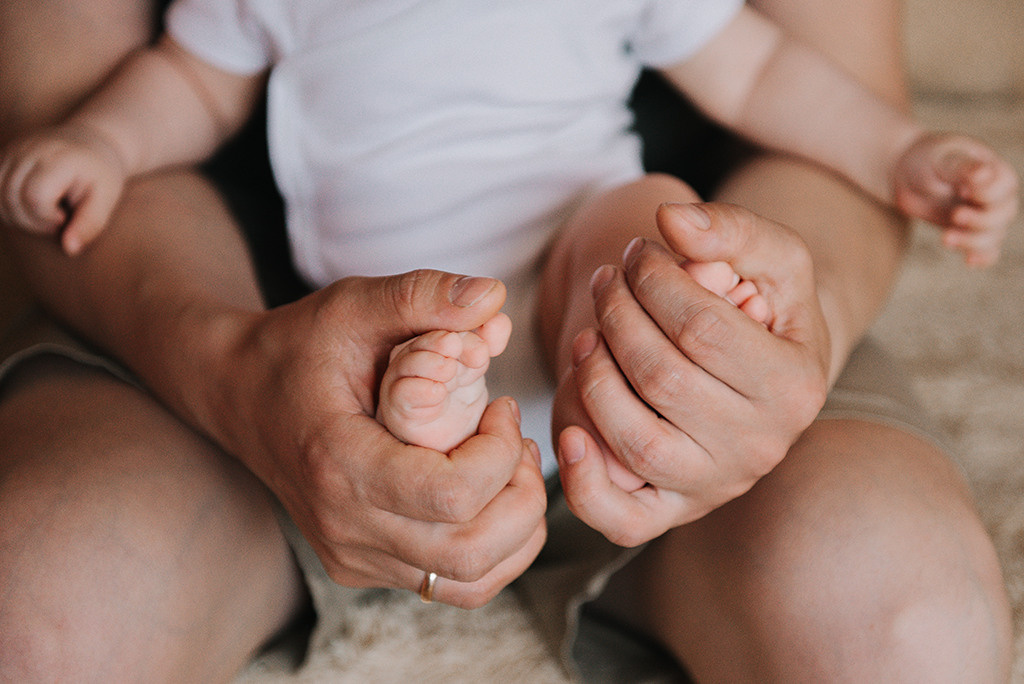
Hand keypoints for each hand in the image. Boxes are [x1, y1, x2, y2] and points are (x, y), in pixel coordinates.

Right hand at [0, 124, 126, 254]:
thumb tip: (70, 249)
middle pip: (10, 198)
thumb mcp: (106, 199)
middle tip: (57, 220)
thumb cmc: (101, 175)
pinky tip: (29, 206)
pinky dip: (7, 205)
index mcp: (58, 158)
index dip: (47, 218)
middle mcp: (28, 150)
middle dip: (32, 221)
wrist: (92, 142)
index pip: (34, 197)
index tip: (65, 217)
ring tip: (44, 213)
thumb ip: (90, 224)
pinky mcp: (2, 156)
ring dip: (16, 215)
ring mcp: (11, 151)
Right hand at [213, 270, 546, 607]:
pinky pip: (451, 584)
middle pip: (471, 552)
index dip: (501, 454)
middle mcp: (344, 527)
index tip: (501, 406)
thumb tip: (494, 294)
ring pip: (471, 581)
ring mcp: (352, 556)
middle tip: (521, 441)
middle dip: (523, 497)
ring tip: (513, 466)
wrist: (238, 393)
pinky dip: (495, 548)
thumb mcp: (353, 305)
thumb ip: (422, 295)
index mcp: (339, 464)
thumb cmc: (298, 346)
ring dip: (517, 529)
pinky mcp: (363, 566)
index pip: (452, 497)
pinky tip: (493, 493)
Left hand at [555, 203, 829, 546]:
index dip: (653, 281)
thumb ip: (730, 228)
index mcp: (794, 386)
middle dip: (618, 315)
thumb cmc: (763, 307)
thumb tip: (671, 219)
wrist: (760, 370)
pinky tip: (567, 434)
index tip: (637, 254)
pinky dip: (584, 484)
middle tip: (606, 282)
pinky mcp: (671, 511)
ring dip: (594, 376)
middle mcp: (760, 447)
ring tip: (589, 334)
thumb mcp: (770, 256)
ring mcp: (714, 485)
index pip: (702, 328)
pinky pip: (622, 520)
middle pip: (661, 377)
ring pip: (634, 440)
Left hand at [893, 132, 1018, 265]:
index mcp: (995, 172)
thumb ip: (962, 168)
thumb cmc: (926, 160)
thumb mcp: (941, 160)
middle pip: (1003, 215)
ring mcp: (984, 216)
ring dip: (972, 241)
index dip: (986, 194)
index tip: (962, 190)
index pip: (1004, 188)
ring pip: (993, 236)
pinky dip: (982, 257)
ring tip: (945, 238)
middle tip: (954, 216)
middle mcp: (996, 196)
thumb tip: (984, 174)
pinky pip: (986, 251)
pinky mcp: (970, 233)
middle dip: (980, 220)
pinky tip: (969, 261)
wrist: (906, 176)